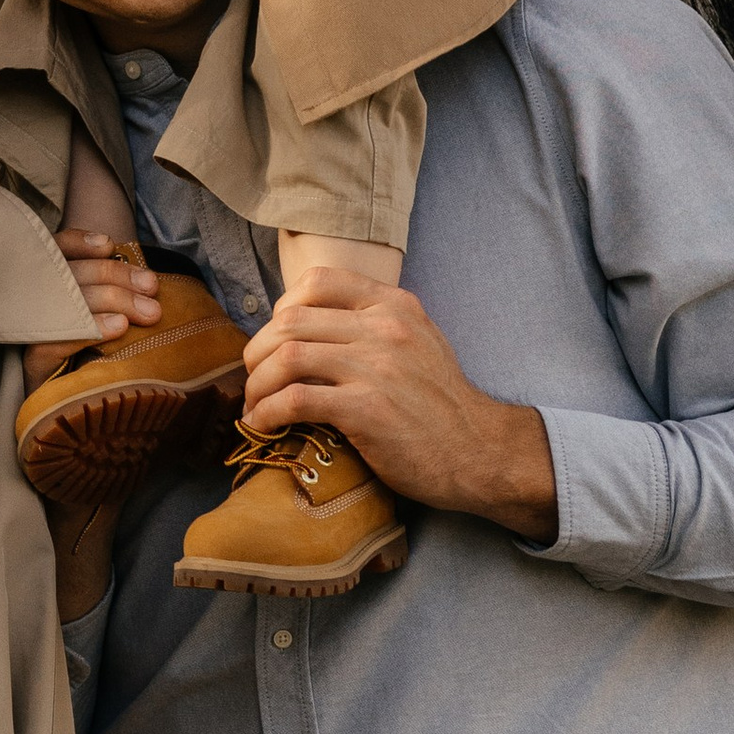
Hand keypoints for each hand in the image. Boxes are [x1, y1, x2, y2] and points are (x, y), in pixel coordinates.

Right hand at [22, 229, 162, 393]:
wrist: (74, 413)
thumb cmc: (95, 357)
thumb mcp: (104, 316)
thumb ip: (111, 292)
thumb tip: (143, 280)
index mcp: (45, 284)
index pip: (54, 250)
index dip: (80, 243)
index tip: (111, 246)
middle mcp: (32, 302)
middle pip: (70, 274)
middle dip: (117, 277)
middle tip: (152, 289)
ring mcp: (30, 330)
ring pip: (70, 300)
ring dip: (114, 300)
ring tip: (147, 312)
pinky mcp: (32, 360)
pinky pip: (59, 337)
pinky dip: (92, 327)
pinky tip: (119, 328)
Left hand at [240, 269, 557, 540]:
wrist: (481, 452)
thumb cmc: (441, 404)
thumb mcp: (417, 342)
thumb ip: (373, 324)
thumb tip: (312, 322)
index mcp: (394, 305)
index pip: (318, 280)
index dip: (282, 306)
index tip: (275, 338)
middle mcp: (384, 328)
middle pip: (291, 319)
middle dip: (259, 349)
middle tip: (254, 377)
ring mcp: (376, 367)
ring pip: (287, 356)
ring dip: (258, 382)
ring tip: (253, 404)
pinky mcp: (367, 410)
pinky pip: (295, 399)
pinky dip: (267, 411)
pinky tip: (262, 424)